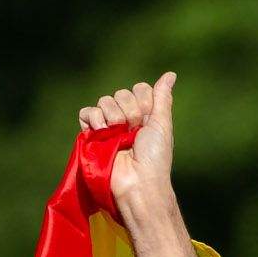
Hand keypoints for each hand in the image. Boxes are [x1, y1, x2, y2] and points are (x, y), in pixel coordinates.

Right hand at [78, 73, 176, 208]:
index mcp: (144, 115)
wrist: (137, 182)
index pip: (139, 89)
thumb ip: (163, 98)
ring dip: (114, 117)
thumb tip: (170, 74)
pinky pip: (87, 113)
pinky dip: (94, 120)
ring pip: (104, 101)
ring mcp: (107, 126)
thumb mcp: (162, 125)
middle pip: (121, 93)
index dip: (143, 101)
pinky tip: (102, 133)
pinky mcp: (91, 135)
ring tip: (119, 136)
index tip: (148, 121)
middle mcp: (125, 118)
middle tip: (134, 132)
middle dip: (130, 112)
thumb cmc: (154, 158)